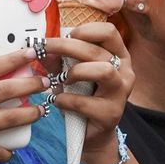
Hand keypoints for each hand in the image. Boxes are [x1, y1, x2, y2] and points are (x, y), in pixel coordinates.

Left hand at [39, 21, 132, 153]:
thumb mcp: (69, 75)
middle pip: (98, 50)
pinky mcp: (111, 113)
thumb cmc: (82, 98)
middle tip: (45, 49)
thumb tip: (40, 48)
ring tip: (62, 80)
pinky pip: (86, 102)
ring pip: (104, 71)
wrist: (91, 133)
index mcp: (118, 56)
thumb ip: (58, 60)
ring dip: (76, 72)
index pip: (109, 32)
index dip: (87, 30)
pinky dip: (66, 100)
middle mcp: (125, 71)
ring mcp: (121, 93)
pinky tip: (57, 101)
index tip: (67, 35)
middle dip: (67, 46)